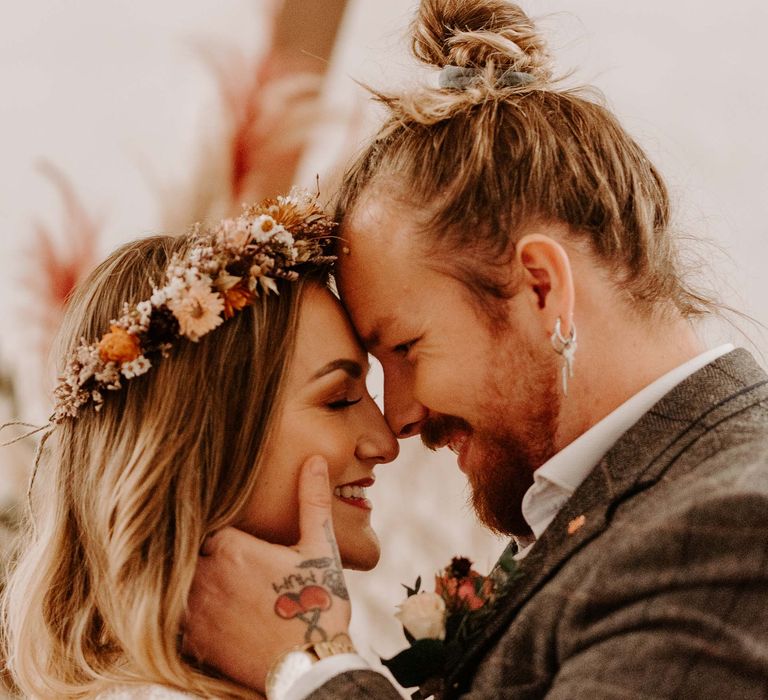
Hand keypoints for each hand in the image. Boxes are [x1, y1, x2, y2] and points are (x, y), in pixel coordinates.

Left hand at [184, 455, 350, 691]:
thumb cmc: (317, 603)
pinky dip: (186, 612)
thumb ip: (312, 501)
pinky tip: (208, 614)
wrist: (310, 667)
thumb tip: (314, 460)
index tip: (233, 537)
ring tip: (213, 584)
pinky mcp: (197, 642)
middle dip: (204, 554)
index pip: (209, 527)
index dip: (221, 532)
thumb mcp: (321, 548)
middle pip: (190, 553)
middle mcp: (208, 577)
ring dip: (192, 581)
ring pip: (178, 584)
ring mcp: (198, 612)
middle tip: (224, 562)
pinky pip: (176, 618)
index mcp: (234, 549)